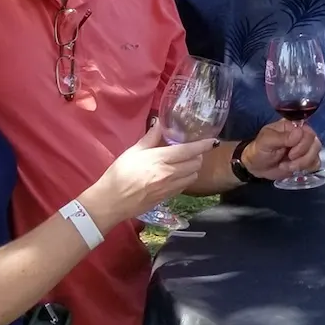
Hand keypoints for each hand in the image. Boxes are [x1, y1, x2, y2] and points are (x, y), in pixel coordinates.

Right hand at [85, 124, 213, 224]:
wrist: (111, 201)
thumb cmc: (119, 173)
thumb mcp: (133, 152)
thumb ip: (150, 138)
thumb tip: (160, 123)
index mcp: (161, 159)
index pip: (189, 150)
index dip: (203, 145)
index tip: (213, 141)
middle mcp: (169, 174)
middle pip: (196, 164)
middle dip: (198, 156)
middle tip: (191, 150)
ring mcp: (169, 188)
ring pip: (193, 176)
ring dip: (193, 168)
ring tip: (185, 163)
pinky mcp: (167, 198)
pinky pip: (184, 186)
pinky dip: (185, 179)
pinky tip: (176, 175)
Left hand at [241, 120, 322, 180]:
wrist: (256, 166)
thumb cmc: (260, 149)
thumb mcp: (266, 141)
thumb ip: (282, 137)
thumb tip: (299, 132)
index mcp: (292, 126)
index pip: (308, 131)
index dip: (303, 143)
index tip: (290, 153)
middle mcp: (301, 135)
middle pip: (315, 143)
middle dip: (302, 156)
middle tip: (288, 159)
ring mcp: (305, 148)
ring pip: (316, 154)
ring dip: (302, 163)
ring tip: (287, 166)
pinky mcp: (306, 160)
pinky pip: (315, 163)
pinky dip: (306, 168)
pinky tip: (293, 168)